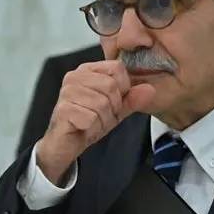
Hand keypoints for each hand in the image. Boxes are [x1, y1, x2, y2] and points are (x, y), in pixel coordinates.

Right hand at [37, 60, 154, 184]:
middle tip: (100, 117)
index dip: (122, 89)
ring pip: (102, 104)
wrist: (65, 145)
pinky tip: (83, 128)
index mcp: (88, 70)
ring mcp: (67, 92)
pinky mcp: (63, 109)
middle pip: (111, 87)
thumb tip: (150, 89)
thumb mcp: (116, 110)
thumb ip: (133, 99)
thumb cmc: (88, 122)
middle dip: (112, 108)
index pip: (118, 68)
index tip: (112, 103)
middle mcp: (75, 76)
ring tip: (91, 122)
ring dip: (102, 120)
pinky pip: (91, 118)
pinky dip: (92, 127)